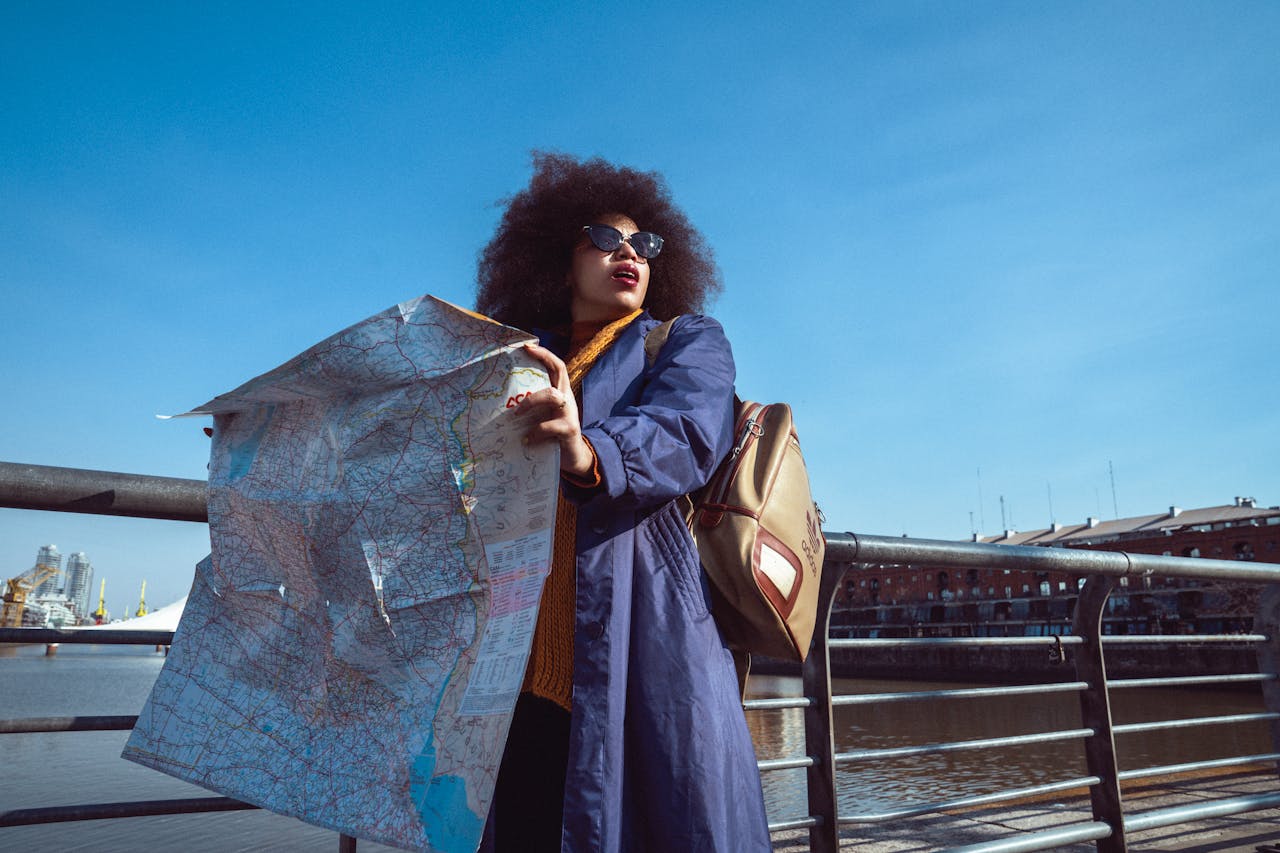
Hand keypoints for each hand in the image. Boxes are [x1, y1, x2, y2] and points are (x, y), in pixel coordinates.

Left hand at [518, 343, 594, 477]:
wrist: (575, 458)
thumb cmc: (554, 435)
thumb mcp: (545, 415)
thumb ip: (534, 406)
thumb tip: (503, 399)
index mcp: (562, 393)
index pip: (557, 366)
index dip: (544, 354)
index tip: (527, 346)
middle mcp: (567, 399)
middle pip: (559, 371)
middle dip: (541, 363)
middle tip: (521, 365)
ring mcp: (570, 414)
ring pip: (552, 396)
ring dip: (531, 402)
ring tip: (515, 413)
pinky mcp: (569, 430)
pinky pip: (550, 426)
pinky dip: (535, 432)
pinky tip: (526, 440)